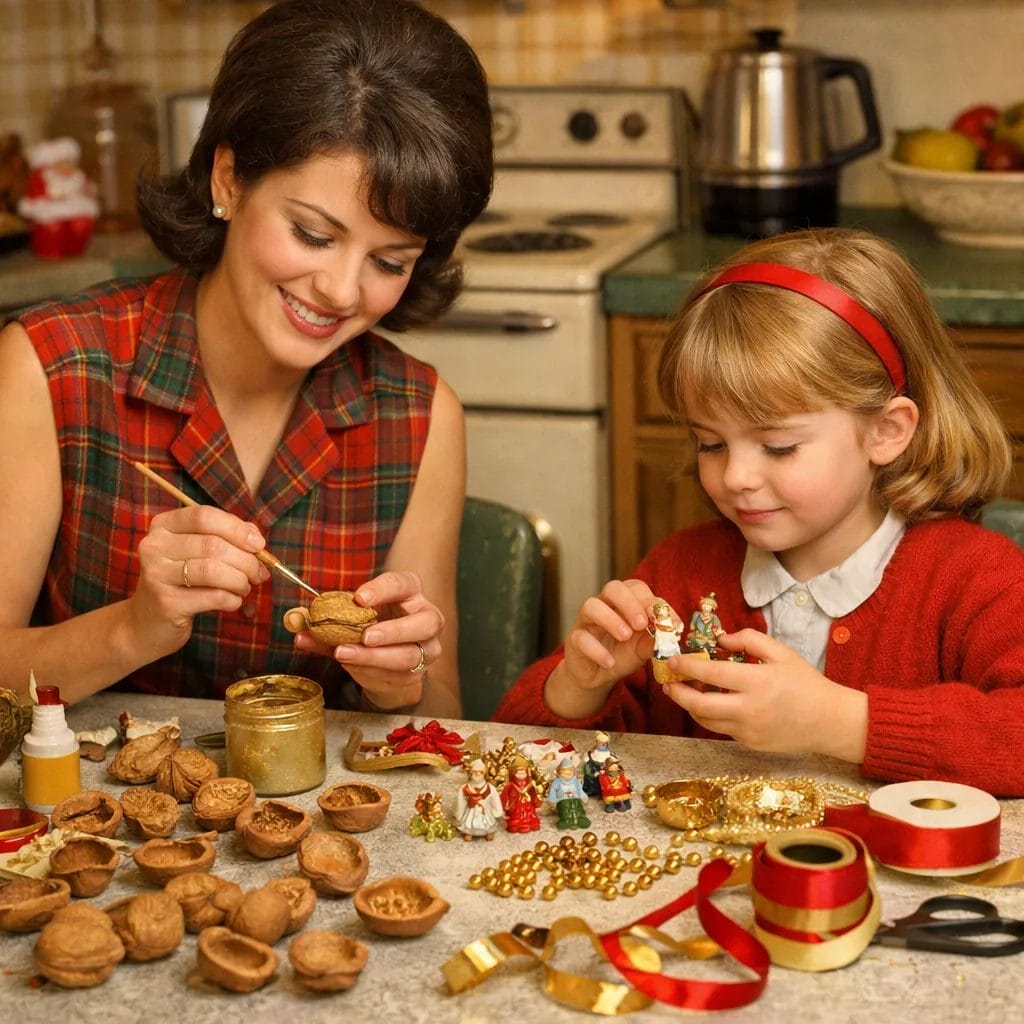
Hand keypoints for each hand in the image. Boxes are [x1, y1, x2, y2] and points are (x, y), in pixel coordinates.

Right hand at [128, 505, 269, 657]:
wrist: (148, 622)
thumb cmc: (181, 582)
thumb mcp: (197, 553)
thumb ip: (227, 538)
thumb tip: (256, 538)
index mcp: (163, 526)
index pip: (204, 516)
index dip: (237, 528)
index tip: (259, 544)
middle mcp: (155, 546)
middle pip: (213, 545)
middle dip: (246, 560)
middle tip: (259, 573)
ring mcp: (157, 575)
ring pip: (213, 570)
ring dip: (240, 580)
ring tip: (244, 588)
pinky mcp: (166, 603)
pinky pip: (213, 597)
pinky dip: (232, 599)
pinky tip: (233, 601)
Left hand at [291, 570, 441, 709]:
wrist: (386, 656)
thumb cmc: (369, 625)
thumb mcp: (349, 616)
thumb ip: (323, 618)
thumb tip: (293, 620)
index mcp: (410, 592)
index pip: (403, 584)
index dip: (382, 590)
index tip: (359, 598)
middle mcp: (427, 617)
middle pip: (425, 622)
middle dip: (394, 631)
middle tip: (365, 636)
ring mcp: (428, 647)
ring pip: (411, 655)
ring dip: (377, 657)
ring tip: (346, 654)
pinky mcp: (419, 672)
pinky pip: (399, 675)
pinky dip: (372, 672)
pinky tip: (352, 667)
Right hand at [544, 579, 657, 717]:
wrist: (598, 675)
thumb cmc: (622, 654)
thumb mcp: (643, 647)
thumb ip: (655, 638)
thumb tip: (671, 630)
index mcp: (624, 602)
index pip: (637, 589)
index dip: (653, 602)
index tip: (670, 623)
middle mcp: (604, 605)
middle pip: (612, 588)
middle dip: (630, 604)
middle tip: (641, 624)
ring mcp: (586, 621)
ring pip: (591, 606)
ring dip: (611, 620)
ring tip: (625, 637)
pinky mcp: (574, 640)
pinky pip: (580, 638)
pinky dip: (596, 650)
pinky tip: (609, 662)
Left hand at [659, 629, 867, 762]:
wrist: (830, 721)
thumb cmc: (806, 682)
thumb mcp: (781, 652)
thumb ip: (749, 640)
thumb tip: (720, 640)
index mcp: (757, 682)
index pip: (711, 674)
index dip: (688, 667)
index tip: (673, 661)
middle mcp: (749, 709)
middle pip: (699, 705)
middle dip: (677, 693)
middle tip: (668, 682)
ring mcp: (748, 731)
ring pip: (706, 721)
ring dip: (690, 706)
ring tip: (683, 693)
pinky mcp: (750, 744)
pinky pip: (722, 729)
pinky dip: (711, 717)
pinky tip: (710, 704)